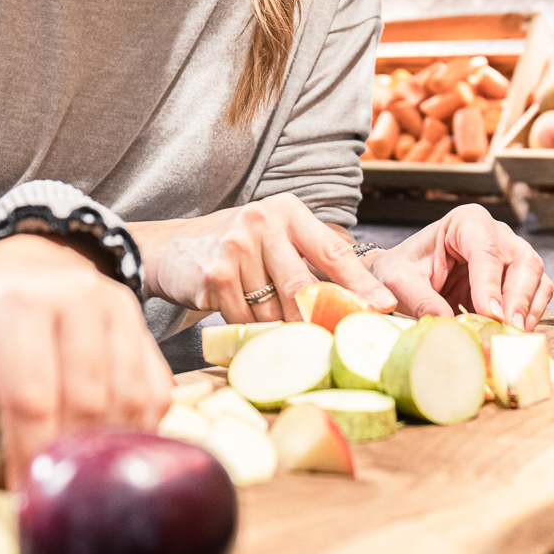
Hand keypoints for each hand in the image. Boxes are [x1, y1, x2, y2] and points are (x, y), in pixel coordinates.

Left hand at [0, 234, 170, 489]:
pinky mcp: (146, 327)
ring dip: (107, 451)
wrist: (30, 264)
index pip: (31, 396)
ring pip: (128, 401)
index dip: (30, 456)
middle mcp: (75, 298)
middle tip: (56, 494)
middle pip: (86, 402)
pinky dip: (137, 432)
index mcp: (16, 306)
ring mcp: (119, 309)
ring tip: (83, 478)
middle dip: (71, 460)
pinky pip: (155, 394)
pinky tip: (111, 450)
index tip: (24, 499)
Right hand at [130, 195, 397, 325]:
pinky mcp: (214, 275)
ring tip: (271, 322)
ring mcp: (236, 247)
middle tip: (338, 342)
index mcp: (287, 211)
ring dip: (278, 327)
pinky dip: (250, 329)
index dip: (360, 283)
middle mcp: (263, 222)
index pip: (332, 250)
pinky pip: (246, 320)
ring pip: (275, 311)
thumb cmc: (235, 248)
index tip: (385, 306)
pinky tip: (240, 317)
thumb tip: (366, 296)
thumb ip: (312, 256)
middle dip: (322, 320)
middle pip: (304, 288)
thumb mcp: (275, 237)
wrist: (169, 250)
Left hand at [368, 204, 552, 328]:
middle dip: (518, 298)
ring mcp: (511, 255)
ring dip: (528, 310)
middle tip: (507, 329)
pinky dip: (530, 316)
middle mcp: (496, 233)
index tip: (490, 312)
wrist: (401, 276)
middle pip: (523, 261)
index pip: (486, 249)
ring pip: (537, 278)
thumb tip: (444, 321)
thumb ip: (419, 298)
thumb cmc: (402, 270)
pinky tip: (511, 334)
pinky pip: (537, 295)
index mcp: (466, 222)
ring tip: (512, 337)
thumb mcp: (399, 280)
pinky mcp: (517, 280)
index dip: (490, 283)